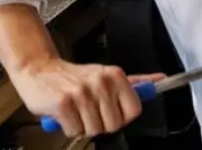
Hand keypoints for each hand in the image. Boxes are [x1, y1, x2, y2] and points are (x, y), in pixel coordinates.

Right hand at [8, 57, 161, 137]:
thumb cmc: (75, 77)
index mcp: (116, 75)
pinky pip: (74, 131)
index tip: (112, 113)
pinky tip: (65, 114)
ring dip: (83, 126)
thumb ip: (134, 82)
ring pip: (94, 130)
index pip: (134, 110)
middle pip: (114, 125)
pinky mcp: (63, 104)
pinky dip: (68, 127)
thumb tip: (161, 79)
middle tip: (89, 111)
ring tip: (76, 111)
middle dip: (100, 124)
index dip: (122, 117)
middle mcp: (101, 82)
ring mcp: (82, 93)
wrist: (39, 70)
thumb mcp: (106, 75)